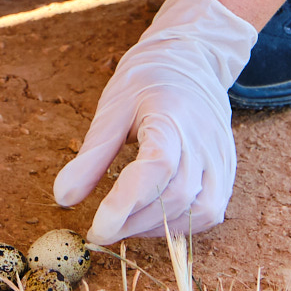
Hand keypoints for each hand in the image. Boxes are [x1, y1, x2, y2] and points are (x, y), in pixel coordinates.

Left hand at [52, 0, 254, 243]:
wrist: (190, 60)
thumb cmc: (147, 82)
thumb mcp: (112, 108)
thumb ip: (92, 155)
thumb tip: (63, 197)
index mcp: (172, 117)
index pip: (156, 168)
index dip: (126, 202)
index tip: (97, 227)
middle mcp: (204, 141)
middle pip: (176, 196)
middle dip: (134, 222)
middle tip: (99, 230)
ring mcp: (221, 158)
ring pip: (197, 211)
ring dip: (157, 228)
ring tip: (123, 224)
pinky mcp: (227, 173)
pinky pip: (209, 212)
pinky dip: (179, 225)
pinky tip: (152, 220)